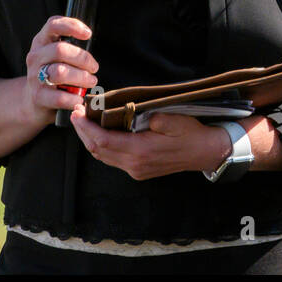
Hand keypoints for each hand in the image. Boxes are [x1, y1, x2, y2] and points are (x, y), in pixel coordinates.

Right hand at [22, 15, 97, 127]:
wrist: (32, 102)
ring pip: (60, 72)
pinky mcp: (38, 97)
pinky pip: (59, 97)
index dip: (72, 26)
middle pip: (60, 50)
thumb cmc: (53, 73)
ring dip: (81, 77)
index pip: (53, 25)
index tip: (88, 34)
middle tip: (94, 67)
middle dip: (83, 58)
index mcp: (41, 42)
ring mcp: (34, 77)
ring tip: (91, 81)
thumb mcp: (58, 55)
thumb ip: (71, 46)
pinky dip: (74, 98)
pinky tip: (79, 98)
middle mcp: (35, 57)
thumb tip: (91, 43)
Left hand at [69, 107, 229, 180]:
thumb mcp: (173, 118)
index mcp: (141, 150)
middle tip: (76, 114)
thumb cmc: (191, 133)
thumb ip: (150, 115)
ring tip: (84, 122)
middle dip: (83, 132)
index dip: (86, 128)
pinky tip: (100, 133)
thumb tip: (130, 111)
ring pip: (103, 157)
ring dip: (90, 140)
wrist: (205, 153)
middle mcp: (134, 164)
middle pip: (98, 151)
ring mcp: (136, 170)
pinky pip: (113, 159)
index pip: (103, 141)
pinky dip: (102, 146)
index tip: (77, 113)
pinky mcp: (138, 171)